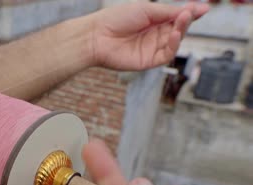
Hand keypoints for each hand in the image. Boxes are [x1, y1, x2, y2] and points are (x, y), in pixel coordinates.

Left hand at [89, 2, 208, 70]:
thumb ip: (170, 12)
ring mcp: (151, 49)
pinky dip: (173, 45)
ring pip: (174, 42)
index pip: (177, 18)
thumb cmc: (117, 18)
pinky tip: (173, 35)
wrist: (96, 36)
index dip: (189, 14)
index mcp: (153, 20)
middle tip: (190, 13)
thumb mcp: (147, 9)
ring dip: (181, 31)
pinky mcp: (147, 61)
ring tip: (182, 20)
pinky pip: (166, 55)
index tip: (204, 8)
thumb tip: (196, 8)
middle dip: (186, 21)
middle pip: (178, 30)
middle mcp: (154, 35)